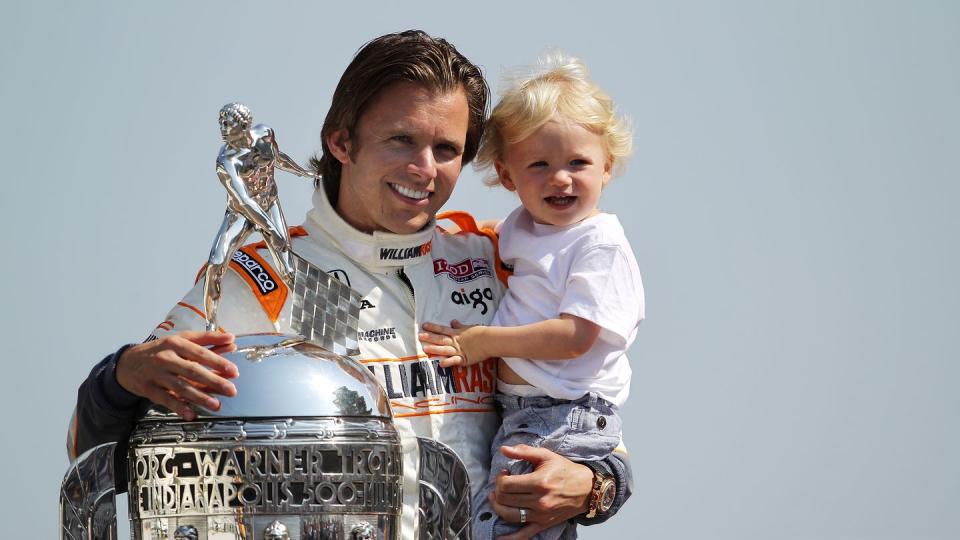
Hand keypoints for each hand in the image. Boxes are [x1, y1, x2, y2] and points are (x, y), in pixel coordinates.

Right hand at [116, 331, 238, 419]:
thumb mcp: (182, 340)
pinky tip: (191, 414)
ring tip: (216, 405)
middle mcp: (165, 358)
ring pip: (181, 387)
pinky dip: (179, 407)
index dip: (218, 362)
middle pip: (192, 370)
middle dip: (214, 381)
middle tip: (231, 390)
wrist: (127, 362)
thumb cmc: (160, 350)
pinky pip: (165, 400)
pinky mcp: (148, 389)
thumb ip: (208, 340)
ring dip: (200, 397)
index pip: (200, 353)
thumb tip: (232, 338)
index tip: (234, 371)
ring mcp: (156, 374)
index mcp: (176, 343)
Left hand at [419, 320, 482, 366]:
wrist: (489, 341)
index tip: (424, 325)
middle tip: (419, 336)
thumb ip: (460, 326)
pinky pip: (454, 361)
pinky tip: (440, 363)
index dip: (433, 327)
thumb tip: (453, 322)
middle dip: (430, 338)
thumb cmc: (480, 333)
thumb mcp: (469, 328)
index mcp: (456, 333)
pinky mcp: (464, 359)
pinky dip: (448, 362)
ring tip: (425, 349)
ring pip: (445, 349)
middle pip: (440, 339)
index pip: (442, 329)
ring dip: (435, 349)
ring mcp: (459, 350)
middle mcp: (455, 342)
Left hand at [489, 444, 592, 539]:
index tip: (504, 473)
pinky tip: (499, 537)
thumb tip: (503, 449)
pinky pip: (523, 535)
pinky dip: (510, 538)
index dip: (500, 478)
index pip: (506, 485)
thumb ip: (524, 451)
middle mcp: (539, 501)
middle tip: (501, 484)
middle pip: (505, 499)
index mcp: (539, 482)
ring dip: (497, 507)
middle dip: (497, 490)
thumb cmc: (565, 470)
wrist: (586, 489)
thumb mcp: (546, 456)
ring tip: (497, 499)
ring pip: (509, 515)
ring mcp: (540, 515)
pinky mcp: (543, 524)